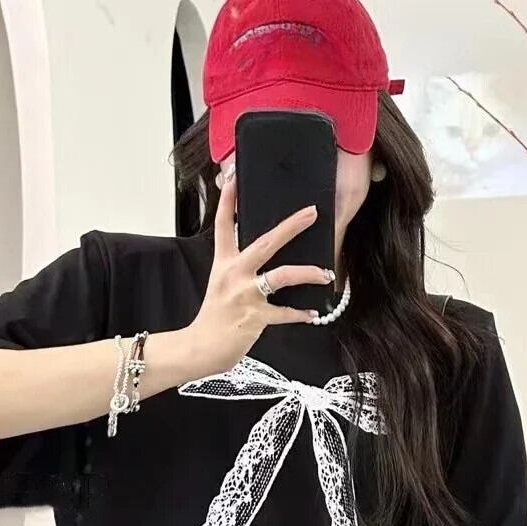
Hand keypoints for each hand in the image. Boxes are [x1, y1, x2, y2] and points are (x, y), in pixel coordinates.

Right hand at [183, 173, 332, 378]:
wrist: (200, 348)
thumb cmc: (215, 317)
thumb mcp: (221, 284)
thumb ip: (238, 267)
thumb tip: (262, 253)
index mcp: (224, 263)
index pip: (224, 225)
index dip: (227, 201)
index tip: (234, 178)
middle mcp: (234, 274)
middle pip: (265, 242)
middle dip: (291, 226)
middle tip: (311, 213)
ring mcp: (245, 295)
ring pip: (282, 275)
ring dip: (308, 273)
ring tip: (325, 274)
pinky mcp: (255, 317)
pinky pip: (284, 312)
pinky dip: (301, 313)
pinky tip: (313, 314)